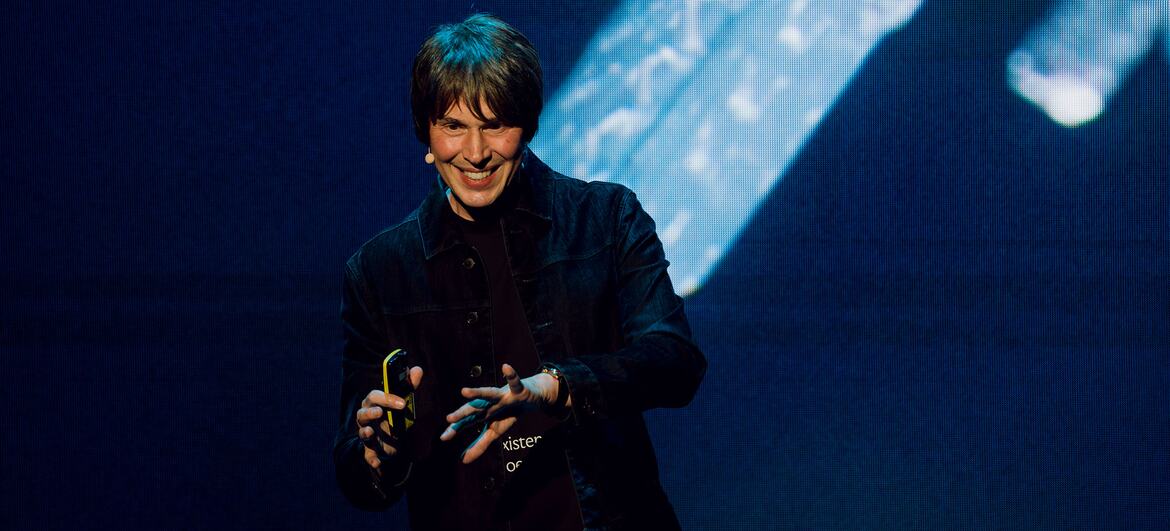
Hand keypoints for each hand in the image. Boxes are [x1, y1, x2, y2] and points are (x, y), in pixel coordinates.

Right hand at [355, 366, 422, 471]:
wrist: (392, 437)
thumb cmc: (394, 414)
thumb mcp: (403, 400)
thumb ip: (410, 386)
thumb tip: (418, 369)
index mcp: (374, 403)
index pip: (375, 397)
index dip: (387, 398)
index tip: (402, 403)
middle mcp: (367, 418)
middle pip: (363, 413)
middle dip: (370, 412)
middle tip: (380, 412)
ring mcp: (368, 434)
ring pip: (362, 432)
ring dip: (365, 432)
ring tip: (370, 431)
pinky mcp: (372, 449)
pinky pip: (368, 454)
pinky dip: (371, 458)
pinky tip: (377, 462)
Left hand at [440, 363, 558, 463]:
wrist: (531, 397)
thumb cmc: (509, 412)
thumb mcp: (495, 432)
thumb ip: (479, 445)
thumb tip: (463, 460)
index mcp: (483, 413)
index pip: (467, 421)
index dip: (456, 429)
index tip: (443, 437)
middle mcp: (490, 403)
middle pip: (475, 408)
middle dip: (462, 413)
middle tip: (450, 419)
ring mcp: (503, 395)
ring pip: (489, 393)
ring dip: (478, 392)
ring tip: (464, 391)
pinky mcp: (517, 389)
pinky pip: (514, 382)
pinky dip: (511, 375)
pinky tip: (506, 367)